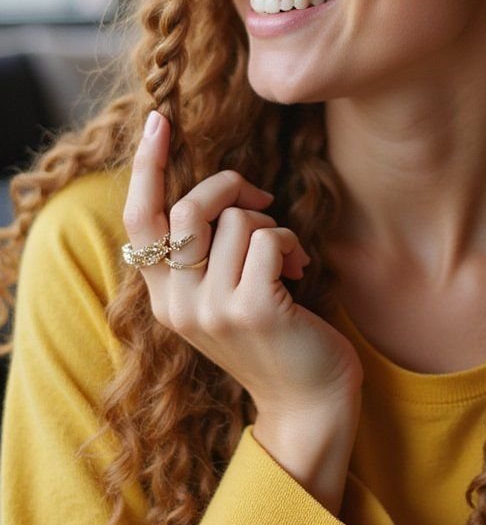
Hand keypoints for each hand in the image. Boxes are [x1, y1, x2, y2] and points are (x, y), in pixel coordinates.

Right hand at [122, 110, 363, 417]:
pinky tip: (297, 271)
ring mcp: (211, 310)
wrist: (308, 403)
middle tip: (262, 199)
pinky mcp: (251, 309)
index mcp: (163, 297)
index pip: (139, 221)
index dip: (146, 167)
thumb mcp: (223, 295)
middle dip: (230, 187)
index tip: (159, 121)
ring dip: (271, 225)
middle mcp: (177, 304)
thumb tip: (221, 190)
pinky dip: (290, 243)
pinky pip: (268, 238)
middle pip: (187, 208)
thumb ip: (205, 253)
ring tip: (283, 258)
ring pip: (236, 221)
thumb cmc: (274, 338)